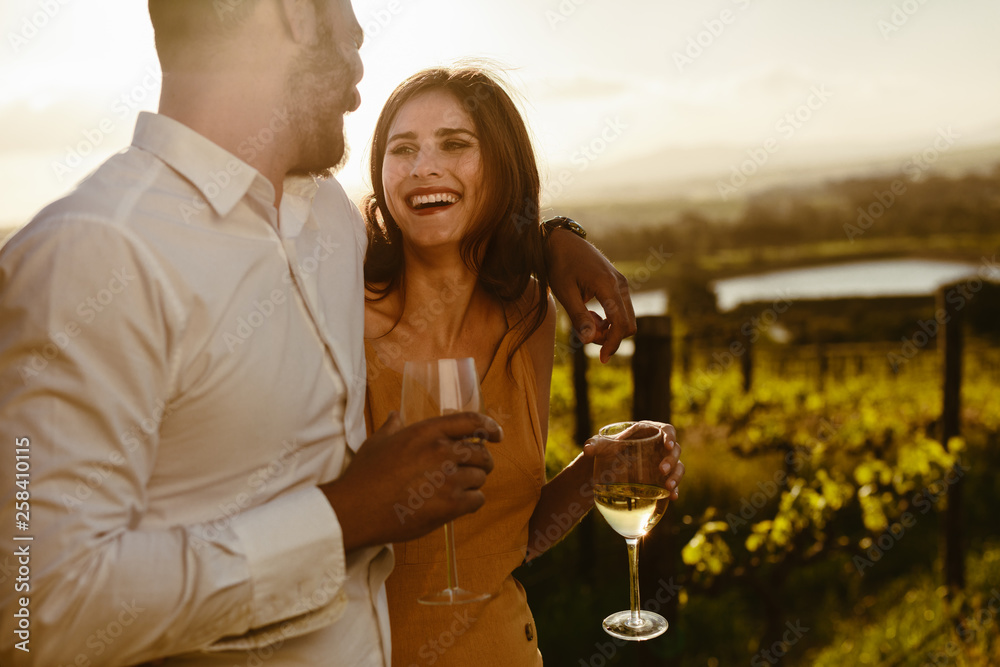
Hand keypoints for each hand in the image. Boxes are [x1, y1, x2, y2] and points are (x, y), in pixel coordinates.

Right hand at [322, 411, 501, 550]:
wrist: (357, 508)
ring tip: (460, 488)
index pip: (471, 422)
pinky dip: (473, 501)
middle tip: (476, 468)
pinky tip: (460, 503)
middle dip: (482, 461)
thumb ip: (393, 427)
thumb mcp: (378, 442)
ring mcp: (448, 479)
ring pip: (480, 477)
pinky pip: (477, 500)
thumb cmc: (365, 474)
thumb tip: (396, 415)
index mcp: (428, 432)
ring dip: (474, 483)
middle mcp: (442, 452)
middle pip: (481, 453)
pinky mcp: (450, 505)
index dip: (489, 426)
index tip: (497, 435)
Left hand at [545, 229, 635, 362]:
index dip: (612, 344)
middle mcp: (620, 284)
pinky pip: (621, 309)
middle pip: (628, 324)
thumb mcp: (564, 292)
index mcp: (608, 285)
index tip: (601, 359)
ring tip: (585, 320)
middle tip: (586, 334)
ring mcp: (621, 283)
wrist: (562, 241)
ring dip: (608, 328)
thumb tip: (589, 342)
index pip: (620, 324)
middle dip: (610, 337)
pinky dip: (609, 319)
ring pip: (626, 318)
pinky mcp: (619, 283)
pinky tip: (591, 314)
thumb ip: (578, 317)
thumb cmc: (559, 265)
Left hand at [583, 421, 682, 499]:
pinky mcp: (662, 479)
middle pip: (675, 450)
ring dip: (676, 476)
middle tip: (661, 470)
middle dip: (671, 460)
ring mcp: (663, 463)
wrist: (607, 467)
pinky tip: (671, 497)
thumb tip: (587, 450)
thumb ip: (594, 445)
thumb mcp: (600, 445)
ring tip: (668, 487)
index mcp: (649, 432)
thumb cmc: (607, 449)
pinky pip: (673, 483)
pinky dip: (674, 490)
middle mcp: (660, 447)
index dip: (670, 436)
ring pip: (678, 467)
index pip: (666, 430)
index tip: (667, 445)